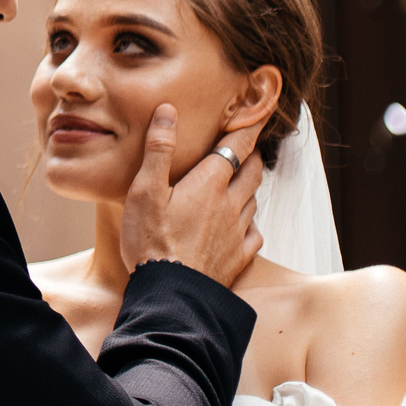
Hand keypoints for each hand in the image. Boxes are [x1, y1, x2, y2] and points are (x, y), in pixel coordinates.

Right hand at [117, 105, 264, 287]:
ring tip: (240, 181)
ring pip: (253, 200)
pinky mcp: (239, 257)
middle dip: (251, 154)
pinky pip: (254, 233)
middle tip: (246, 146)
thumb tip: (168, 111)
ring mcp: (237, 232)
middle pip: (253, 171)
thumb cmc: (151, 240)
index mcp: (209, 183)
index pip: (237, 146)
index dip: (250, 126)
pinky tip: (241, 223)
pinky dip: (250, 221)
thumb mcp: (144, 190)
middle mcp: (230, 204)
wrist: (171, 294)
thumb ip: (158, 149)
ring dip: (249, 186)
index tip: (261, 110)